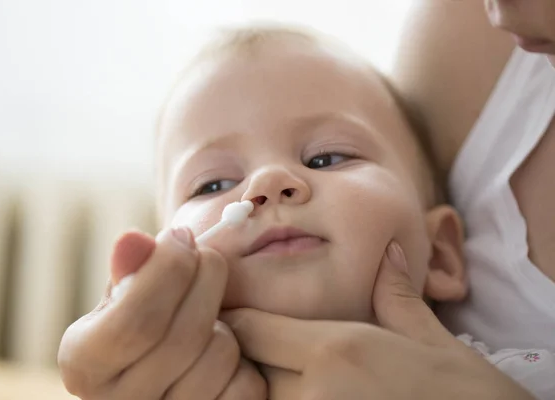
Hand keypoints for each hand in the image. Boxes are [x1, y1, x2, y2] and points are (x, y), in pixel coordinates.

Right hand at [58, 229, 265, 399]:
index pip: (135, 321)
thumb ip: (129, 271)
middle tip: (207, 258)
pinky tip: (220, 349)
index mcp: (84, 366)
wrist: (155, 382)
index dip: (168, 270)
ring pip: (219, 355)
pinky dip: (243, 358)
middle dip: (206, 279)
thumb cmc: (138, 328)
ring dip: (223, 322)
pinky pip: (246, 384)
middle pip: (184, 335)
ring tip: (206, 316)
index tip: (181, 236)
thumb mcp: (121, 300)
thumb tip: (133, 240)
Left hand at [220, 242, 533, 399]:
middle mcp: (312, 393)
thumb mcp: (431, 340)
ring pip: (259, 398)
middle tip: (266, 344)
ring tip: (290, 375)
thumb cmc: (467, 395)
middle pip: (248, 365)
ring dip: (264, 388)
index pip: (250, 328)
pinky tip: (310, 394)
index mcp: (337, 350)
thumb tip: (389, 254)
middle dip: (251, 354)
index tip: (235, 313)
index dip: (236, 320)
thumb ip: (395, 296)